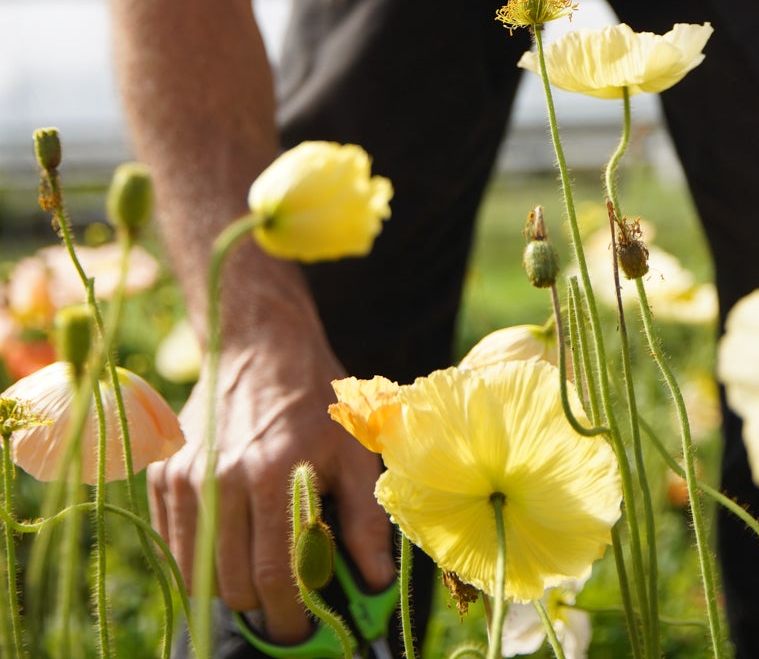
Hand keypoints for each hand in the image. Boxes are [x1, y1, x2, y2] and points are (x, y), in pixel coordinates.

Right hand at [149, 324, 395, 642]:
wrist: (259, 346)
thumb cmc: (314, 401)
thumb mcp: (354, 449)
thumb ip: (364, 518)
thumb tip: (376, 581)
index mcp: (274, 473)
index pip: (274, 574)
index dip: (290, 616)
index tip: (303, 632)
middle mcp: (223, 478)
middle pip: (233, 582)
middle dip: (262, 610)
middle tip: (285, 611)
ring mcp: (187, 477)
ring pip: (199, 572)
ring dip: (228, 589)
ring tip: (257, 581)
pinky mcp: (164, 474)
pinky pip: (175, 546)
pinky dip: (199, 561)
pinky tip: (229, 547)